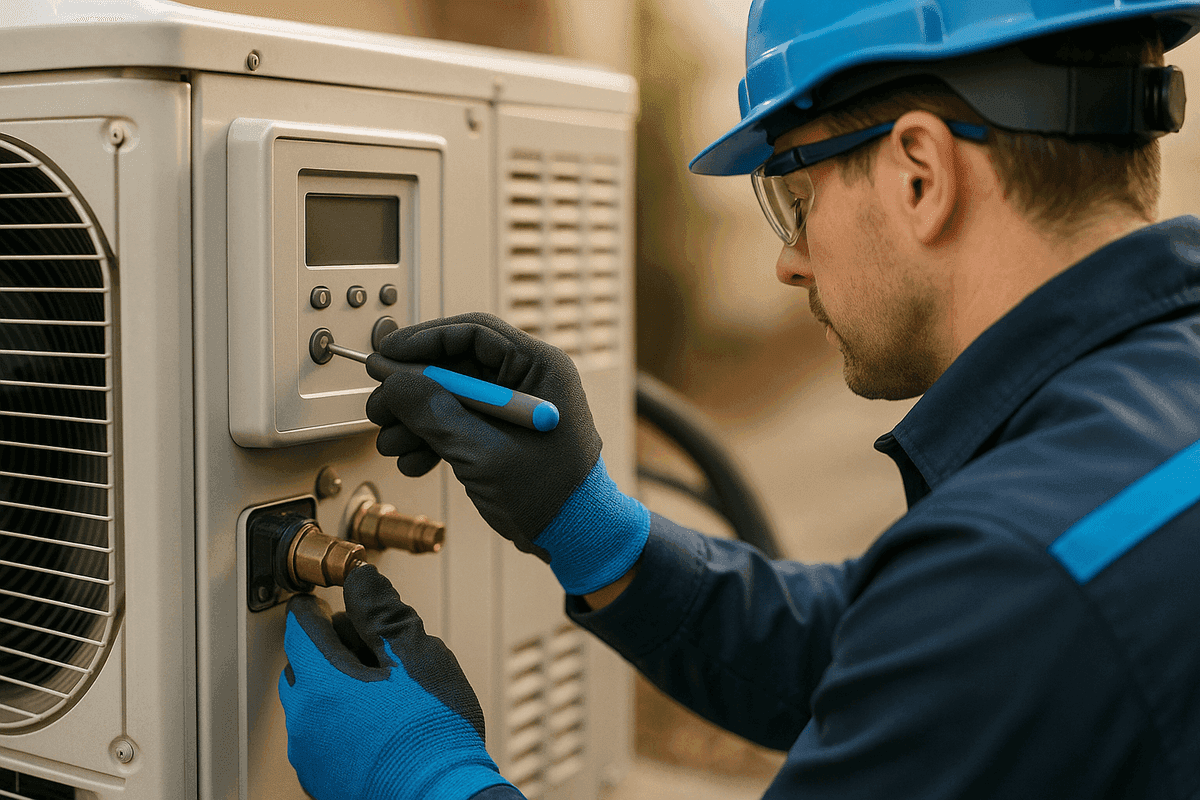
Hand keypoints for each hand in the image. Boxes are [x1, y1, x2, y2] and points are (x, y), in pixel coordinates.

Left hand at [278, 565, 514, 799]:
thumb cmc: (434, 733)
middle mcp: (305, 722)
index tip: (317, 602)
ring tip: (373, 685)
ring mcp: (311, 758)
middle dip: (324, 649)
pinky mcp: (323, 783)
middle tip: (358, 642)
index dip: (312, 610)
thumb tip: (362, 579)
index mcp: (323, 684)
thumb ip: (383, 613)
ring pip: (309, 706)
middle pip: (301, 669)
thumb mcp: (417, 657)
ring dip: (330, 688)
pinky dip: (336, 723)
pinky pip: (319, 739)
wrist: (444, 797)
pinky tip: (372, 722)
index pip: (301, 631)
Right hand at [365, 313, 647, 594]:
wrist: (576, 538)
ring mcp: (511, 408)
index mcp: (539, 368)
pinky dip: (432, 439)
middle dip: (413, 390)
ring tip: (391, 443)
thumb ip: (436, 414)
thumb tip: (393, 383)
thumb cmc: (550, 496)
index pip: (473, 334)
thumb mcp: (483, 453)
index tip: (385, 356)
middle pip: (455, 366)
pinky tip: (413, 461)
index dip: (423, 341)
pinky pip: (458, 422)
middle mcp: (526, 380)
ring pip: (450, 397)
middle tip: (378, 408)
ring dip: (416, 420)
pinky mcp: (500, 433)